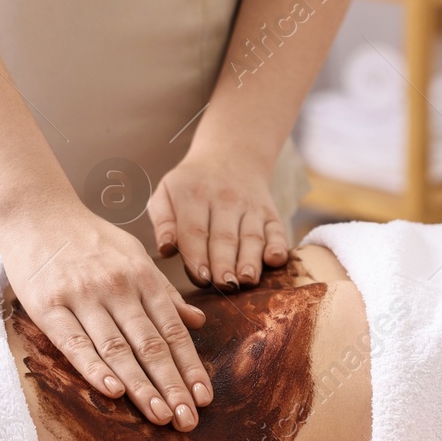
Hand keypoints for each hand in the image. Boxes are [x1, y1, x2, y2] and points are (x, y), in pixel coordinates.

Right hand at [0, 206, 210, 429]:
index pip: (173, 330)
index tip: (204, 398)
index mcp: (142, 277)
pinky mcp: (48, 306)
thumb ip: (164, 291)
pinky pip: (75, 342)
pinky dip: (94, 368)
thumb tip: (198, 321)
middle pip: (151, 345)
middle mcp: (118, 288)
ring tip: (160, 415)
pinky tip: (113, 392)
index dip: (190, 367)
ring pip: (117, 349)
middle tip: (188, 420)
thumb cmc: (88, 237)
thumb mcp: (134, 254)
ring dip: (141, 386)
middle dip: (172, 386)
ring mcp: (83, 297)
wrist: (35, 210)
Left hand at [149, 148, 288, 289]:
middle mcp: (225, 200)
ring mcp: (250, 207)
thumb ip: (162, 222)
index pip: (195, 231)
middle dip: (225, 264)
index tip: (200, 279)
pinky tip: (275, 260)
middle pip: (225, 237)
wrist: (229, 156)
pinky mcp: (270, 213)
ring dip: (251, 260)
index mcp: (193, 196)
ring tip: (247, 279)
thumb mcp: (166, 193)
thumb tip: (165, 250)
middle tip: (224, 285)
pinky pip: (277, 231)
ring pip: (251, 237)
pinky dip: (278, 246)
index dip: (198, 256)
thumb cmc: (190, 185)